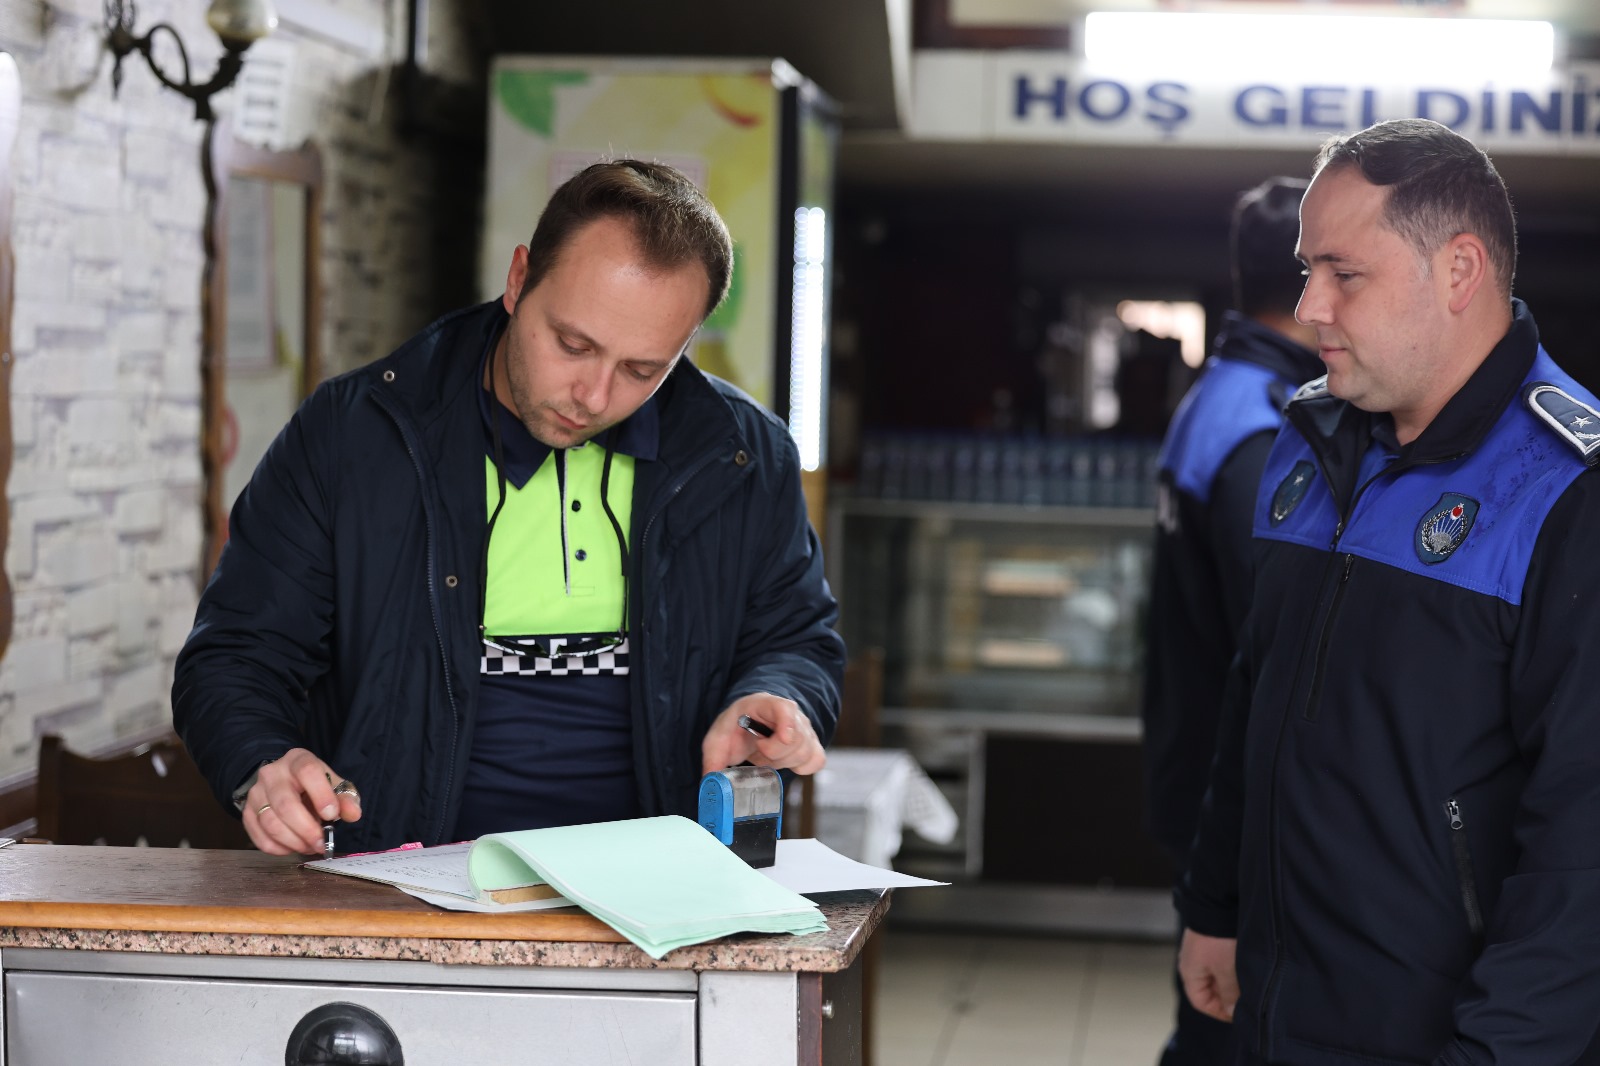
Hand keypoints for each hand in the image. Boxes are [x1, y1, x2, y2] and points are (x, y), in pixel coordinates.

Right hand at [240, 747, 362, 855]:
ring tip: (310, 847)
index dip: (321, 795)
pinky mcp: (246, 813)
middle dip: (306, 829)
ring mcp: (256, 793)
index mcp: (298, 760)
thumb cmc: (314, 785)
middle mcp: (272, 774)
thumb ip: (346, 798)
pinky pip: (259, 837)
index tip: (332, 815)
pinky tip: (293, 848)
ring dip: (293, 841)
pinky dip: (278, 848)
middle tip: (321, 843)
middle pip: (285, 804)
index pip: (307, 771)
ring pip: (270, 822)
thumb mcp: (334, 785)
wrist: (285, 783)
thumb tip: (353, 814)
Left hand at [701, 693, 826, 775]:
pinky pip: (816, 761)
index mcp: (766, 705)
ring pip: (806, 753)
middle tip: (758, 750)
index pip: (785, 708)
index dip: (787, 723)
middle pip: (796, 739)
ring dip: (783, 762)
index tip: (783, 737)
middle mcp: (791, 714)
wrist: (748, 724)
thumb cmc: (736, 727)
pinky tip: (784, 762)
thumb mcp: (717, 739)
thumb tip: (710, 783)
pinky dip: (800, 767)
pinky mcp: (812, 745)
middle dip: (773, 753)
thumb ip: (713, 760)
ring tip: (768, 755)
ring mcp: (804, 729)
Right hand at [1178, 928, 1239, 1022]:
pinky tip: (1243, 965)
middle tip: (1246, 998)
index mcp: (1190, 973)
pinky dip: (1231, 968)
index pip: (1201, 1002)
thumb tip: (1232, 1012)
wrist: (1216, 903)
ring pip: (1216, 976)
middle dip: (1228, 996)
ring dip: (1231, 982)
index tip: (1239, 1013)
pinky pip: (1219, 963)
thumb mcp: (1226, 971)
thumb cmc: (1218, 939)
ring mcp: (1201, 952)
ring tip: (1246, 981)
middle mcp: (1192, 963)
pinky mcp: (1210, 942)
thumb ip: (1229, 995)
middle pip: (1209, 990)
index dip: (1220, 1011)